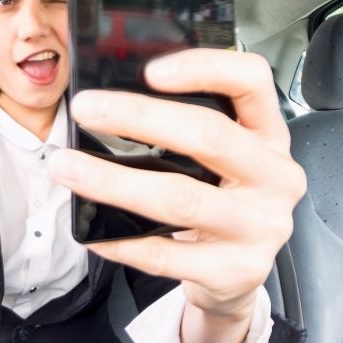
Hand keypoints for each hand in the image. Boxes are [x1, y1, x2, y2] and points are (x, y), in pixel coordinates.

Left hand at [49, 49, 305, 319]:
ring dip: (115, 181)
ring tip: (68, 168)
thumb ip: (191, 126)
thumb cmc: (222, 199)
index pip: (251, 81)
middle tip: (86, 109)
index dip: (205, 68)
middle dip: (139, 118)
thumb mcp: (225, 158)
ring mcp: (260, 226)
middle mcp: (274, 176)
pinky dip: (123, 242)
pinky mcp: (236, 270)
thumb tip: (112, 100)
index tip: (151, 70)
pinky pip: (167, 255)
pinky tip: (93, 233)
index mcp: (270, 135)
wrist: (240, 275)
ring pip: (181, 198)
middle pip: (210, 136)